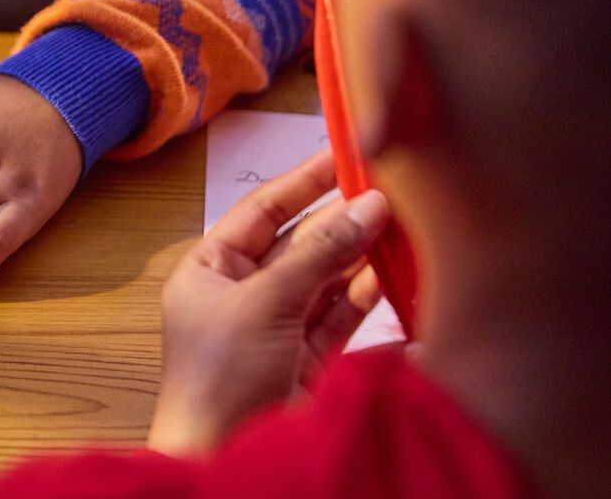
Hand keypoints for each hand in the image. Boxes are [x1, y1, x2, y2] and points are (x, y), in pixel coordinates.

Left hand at [147, 151, 388, 453]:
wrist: (220, 457)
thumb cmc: (219, 375)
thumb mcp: (265, 302)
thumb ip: (319, 254)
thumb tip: (368, 205)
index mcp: (209, 268)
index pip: (262, 211)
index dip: (303, 182)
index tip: (343, 153)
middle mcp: (240, 292)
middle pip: (298, 244)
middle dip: (341, 221)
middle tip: (389, 190)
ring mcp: (274, 328)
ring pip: (324, 280)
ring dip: (360, 257)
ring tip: (401, 226)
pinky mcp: (304, 361)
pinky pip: (339, 318)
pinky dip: (364, 298)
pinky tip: (391, 274)